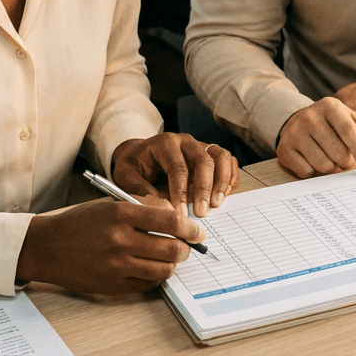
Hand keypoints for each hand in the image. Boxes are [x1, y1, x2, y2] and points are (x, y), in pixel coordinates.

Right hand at [14, 200, 204, 294]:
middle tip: (187, 246)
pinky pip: (148, 284)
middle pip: (172, 249)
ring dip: (173, 264)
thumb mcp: (110, 204)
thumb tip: (175, 215)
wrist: (48, 248)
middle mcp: (120, 240)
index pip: (169, 221)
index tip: (197, 231)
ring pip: (164, 269)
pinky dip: (156, 276)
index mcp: (120, 214)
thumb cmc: (80, 223)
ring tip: (169, 257)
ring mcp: (117, 266)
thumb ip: (143, 207)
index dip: (190, 227)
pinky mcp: (113, 285)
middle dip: (186, 248)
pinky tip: (151, 267)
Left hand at [112, 133, 239, 216]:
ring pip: (220, 156)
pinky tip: (225, 193)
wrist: (140, 154)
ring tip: (217, 203)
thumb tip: (160, 207)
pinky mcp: (209, 153)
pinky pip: (227, 160)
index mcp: (165, 143)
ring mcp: (200, 145)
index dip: (181, 192)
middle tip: (202, 213)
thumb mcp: (126, 176)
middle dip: (204, 189)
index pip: (178, 167)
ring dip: (221, 181)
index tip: (181, 215)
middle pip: (203, 160)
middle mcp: (185, 141)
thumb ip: (139, 189)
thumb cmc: (134, 166)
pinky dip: (230, 175)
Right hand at [277, 96, 355, 178]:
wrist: (296, 122)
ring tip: (329, 158)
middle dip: (346, 162)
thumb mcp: (349, 118)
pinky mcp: (284, 149)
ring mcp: (294, 133)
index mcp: (330, 106)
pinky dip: (314, 172)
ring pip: (323, 165)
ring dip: (331, 168)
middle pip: (338, 153)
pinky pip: (307, 172)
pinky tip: (312, 160)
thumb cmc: (330, 123)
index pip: (350, 133)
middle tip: (344, 159)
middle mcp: (310, 117)